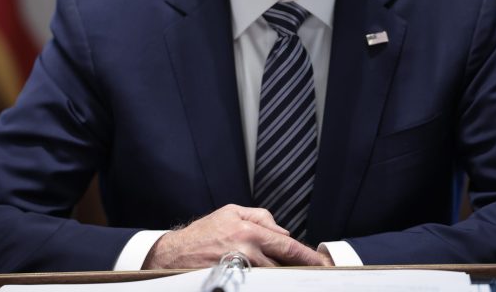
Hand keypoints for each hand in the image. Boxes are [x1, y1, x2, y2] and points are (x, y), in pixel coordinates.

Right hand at [141, 204, 326, 268]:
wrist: (174, 255)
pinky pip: (258, 283)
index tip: (321, 262)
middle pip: (283, 263)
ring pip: (272, 274)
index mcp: (249, 231)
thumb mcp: (230, 212)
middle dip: (300, 268)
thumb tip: (283, 230)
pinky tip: (270, 278)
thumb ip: (260, 217)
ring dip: (283, 274)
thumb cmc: (202, 234)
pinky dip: (267, 280)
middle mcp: (247, 251)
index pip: (286, 245)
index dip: (307, 255)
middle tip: (316, 272)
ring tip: (292, 275)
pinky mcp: (233, 282)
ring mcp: (241, 270)